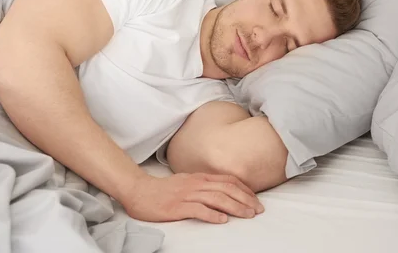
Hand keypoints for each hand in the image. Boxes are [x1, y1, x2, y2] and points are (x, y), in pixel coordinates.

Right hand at [124, 172, 264, 223]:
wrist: (139, 191)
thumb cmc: (163, 189)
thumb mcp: (187, 182)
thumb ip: (203, 185)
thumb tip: (222, 191)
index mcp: (199, 177)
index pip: (227, 180)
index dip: (244, 189)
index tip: (255, 199)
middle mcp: (196, 183)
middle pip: (226, 189)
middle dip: (245, 199)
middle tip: (258, 210)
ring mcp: (187, 194)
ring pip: (216, 198)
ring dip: (235, 207)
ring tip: (247, 215)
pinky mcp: (177, 207)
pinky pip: (198, 210)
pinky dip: (212, 215)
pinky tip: (223, 220)